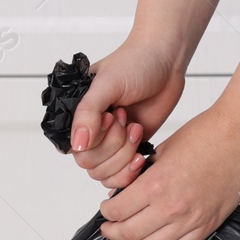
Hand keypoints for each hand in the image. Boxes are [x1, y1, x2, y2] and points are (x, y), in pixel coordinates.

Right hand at [71, 40, 184, 189]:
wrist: (165, 63)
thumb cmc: (134, 64)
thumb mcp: (107, 84)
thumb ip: (88, 113)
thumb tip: (77, 145)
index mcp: (76, 115)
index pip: (74, 149)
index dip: (94, 140)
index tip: (111, 115)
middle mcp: (90, 132)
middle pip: (91, 165)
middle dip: (113, 145)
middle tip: (125, 117)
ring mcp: (110, 144)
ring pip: (106, 174)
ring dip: (124, 155)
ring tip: (135, 127)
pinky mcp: (128, 151)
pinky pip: (121, 176)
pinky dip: (131, 169)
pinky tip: (141, 151)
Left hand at [98, 108, 239, 239]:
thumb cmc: (206, 136)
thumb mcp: (163, 150)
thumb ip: (144, 175)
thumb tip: (129, 192)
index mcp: (157, 184)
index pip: (119, 209)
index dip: (107, 213)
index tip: (105, 210)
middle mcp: (172, 207)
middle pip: (131, 233)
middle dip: (113, 235)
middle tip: (107, 232)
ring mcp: (190, 221)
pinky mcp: (205, 227)